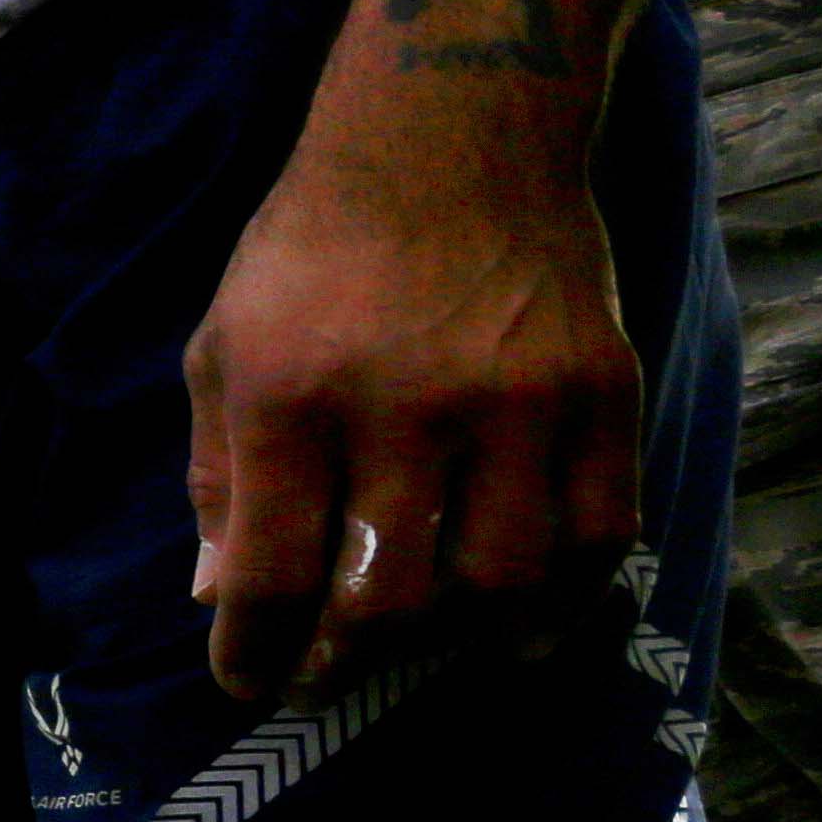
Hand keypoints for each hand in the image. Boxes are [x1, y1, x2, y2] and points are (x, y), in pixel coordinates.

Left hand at [186, 160, 638, 701]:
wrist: (450, 139)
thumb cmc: (313, 250)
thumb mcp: (222, 346)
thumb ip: (219, 474)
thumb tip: (219, 597)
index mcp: (291, 396)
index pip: (272, 570)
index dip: (255, 651)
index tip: (249, 683)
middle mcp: (405, 406)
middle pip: (390, 597)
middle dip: (349, 659)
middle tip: (330, 674)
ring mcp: (517, 401)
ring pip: (500, 581)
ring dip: (457, 639)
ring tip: (424, 647)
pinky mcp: (602, 391)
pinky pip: (600, 532)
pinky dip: (566, 594)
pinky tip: (527, 621)